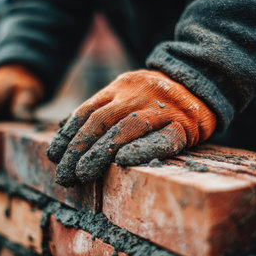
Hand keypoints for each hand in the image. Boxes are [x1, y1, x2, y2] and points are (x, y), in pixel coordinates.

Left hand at [47, 69, 215, 185]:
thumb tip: (67, 132)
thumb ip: (101, 108)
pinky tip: (122, 161)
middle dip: (78, 149)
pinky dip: (142, 149)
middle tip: (63, 175)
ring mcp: (160, 109)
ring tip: (82, 175)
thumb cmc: (157, 97)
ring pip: (125, 129)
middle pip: (100, 121)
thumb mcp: (126, 92)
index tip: (54, 156)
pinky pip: (162, 138)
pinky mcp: (183, 125)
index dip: (68, 135)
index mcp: (120, 87)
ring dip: (100, 152)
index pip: (86, 111)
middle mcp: (136, 95)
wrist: (201, 81)